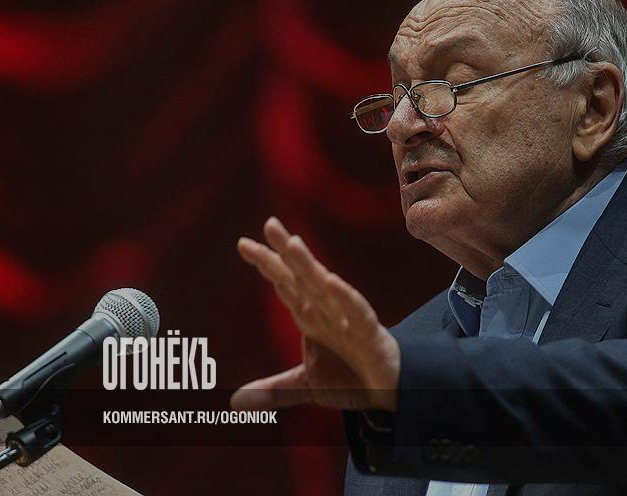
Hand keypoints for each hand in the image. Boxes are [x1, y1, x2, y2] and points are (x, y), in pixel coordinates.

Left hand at [231, 217, 399, 411]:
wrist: (392, 393)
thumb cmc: (351, 379)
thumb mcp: (306, 386)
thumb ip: (274, 391)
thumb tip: (234, 402)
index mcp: (311, 318)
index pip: (286, 285)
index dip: (267, 264)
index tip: (244, 244)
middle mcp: (327, 313)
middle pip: (302, 277)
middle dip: (284, 252)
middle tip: (269, 224)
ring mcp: (348, 321)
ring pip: (326, 288)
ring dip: (309, 265)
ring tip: (292, 243)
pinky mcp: (370, 335)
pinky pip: (357, 313)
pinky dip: (344, 297)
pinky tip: (330, 281)